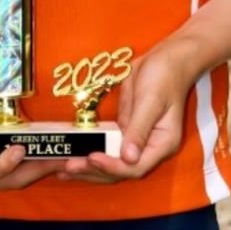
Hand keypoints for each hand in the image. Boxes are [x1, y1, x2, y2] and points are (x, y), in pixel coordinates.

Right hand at [0, 109, 64, 194]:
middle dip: (38, 170)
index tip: (19, 148)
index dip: (3, 163)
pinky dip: (29, 166)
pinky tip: (45, 156)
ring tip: (64, 158)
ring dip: (38, 169)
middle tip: (64, 159)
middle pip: (11, 181)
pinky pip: (10, 175)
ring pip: (14, 180)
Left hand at [59, 39, 194, 184]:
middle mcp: (148, 148)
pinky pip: (107, 146)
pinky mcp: (124, 130)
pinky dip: (91, 151)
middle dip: (94, 170)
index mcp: (162, 144)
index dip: (112, 166)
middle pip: (120, 169)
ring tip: (63, 169)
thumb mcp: (151, 100)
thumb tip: (128, 157)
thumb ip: (139, 129)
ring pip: (111, 161)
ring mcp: (135, 140)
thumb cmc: (164, 77)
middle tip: (68, 167)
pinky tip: (73, 154)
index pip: (135, 167)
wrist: (166, 58)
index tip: (92, 158)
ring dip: (88, 166)